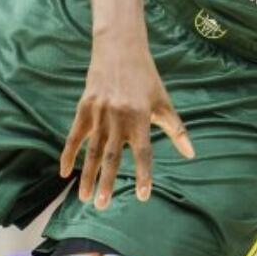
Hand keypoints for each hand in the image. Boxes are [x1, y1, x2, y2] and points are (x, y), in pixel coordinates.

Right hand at [60, 40, 193, 208]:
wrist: (120, 49)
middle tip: (102, 206)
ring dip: (88, 175)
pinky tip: (65, 173)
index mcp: (140, 117)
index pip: (143, 152)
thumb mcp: (163, 101)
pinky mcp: (84, 107)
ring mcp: (99, 113)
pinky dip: (68, 154)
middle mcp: (119, 117)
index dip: (143, 174)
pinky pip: (75, 136)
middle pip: (112, 156)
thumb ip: (176, 130)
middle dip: (107, 182)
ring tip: (85, 198)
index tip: (143, 196)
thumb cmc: (146, 78)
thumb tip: (191, 154)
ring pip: (91, 151)